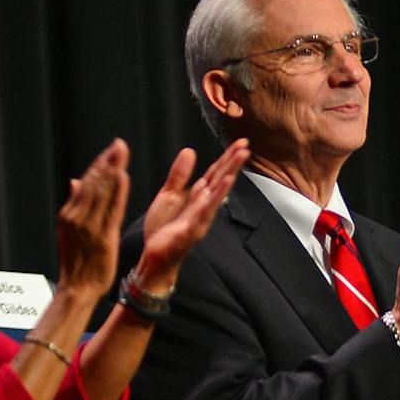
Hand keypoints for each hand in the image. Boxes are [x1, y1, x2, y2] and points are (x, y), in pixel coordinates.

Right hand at [54, 139, 131, 298]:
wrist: (78, 287)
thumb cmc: (77, 261)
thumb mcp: (70, 230)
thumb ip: (76, 205)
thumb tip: (75, 181)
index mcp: (70, 213)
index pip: (87, 183)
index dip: (100, 165)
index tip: (112, 150)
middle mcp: (77, 216)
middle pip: (94, 183)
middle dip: (107, 162)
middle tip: (119, 144)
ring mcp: (89, 225)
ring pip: (101, 192)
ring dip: (112, 170)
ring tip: (122, 153)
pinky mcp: (102, 235)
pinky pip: (111, 209)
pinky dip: (117, 192)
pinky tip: (123, 176)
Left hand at [134, 140, 248, 292]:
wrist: (154, 257)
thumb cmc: (164, 229)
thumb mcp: (168, 194)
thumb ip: (179, 174)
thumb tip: (190, 150)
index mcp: (198, 196)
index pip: (216, 172)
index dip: (228, 157)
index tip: (241, 142)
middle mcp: (204, 205)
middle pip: (220, 179)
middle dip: (233, 162)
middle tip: (246, 145)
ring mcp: (201, 218)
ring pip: (217, 194)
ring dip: (228, 176)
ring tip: (238, 160)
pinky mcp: (192, 230)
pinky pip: (204, 212)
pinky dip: (214, 199)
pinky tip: (222, 186)